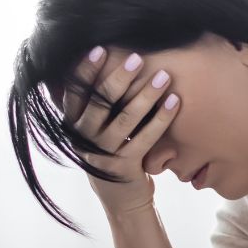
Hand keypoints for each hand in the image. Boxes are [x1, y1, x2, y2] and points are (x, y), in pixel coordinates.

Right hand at [53, 45, 178, 215]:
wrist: (120, 199)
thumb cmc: (110, 154)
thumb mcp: (95, 131)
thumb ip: (96, 105)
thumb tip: (108, 62)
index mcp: (72, 125)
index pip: (75, 92)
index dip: (86, 70)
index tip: (100, 48)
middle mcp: (83, 138)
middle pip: (100, 101)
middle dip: (120, 77)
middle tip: (138, 57)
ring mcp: (102, 153)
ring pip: (125, 118)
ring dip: (146, 94)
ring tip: (164, 76)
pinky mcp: (124, 166)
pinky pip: (145, 137)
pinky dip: (161, 118)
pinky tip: (175, 102)